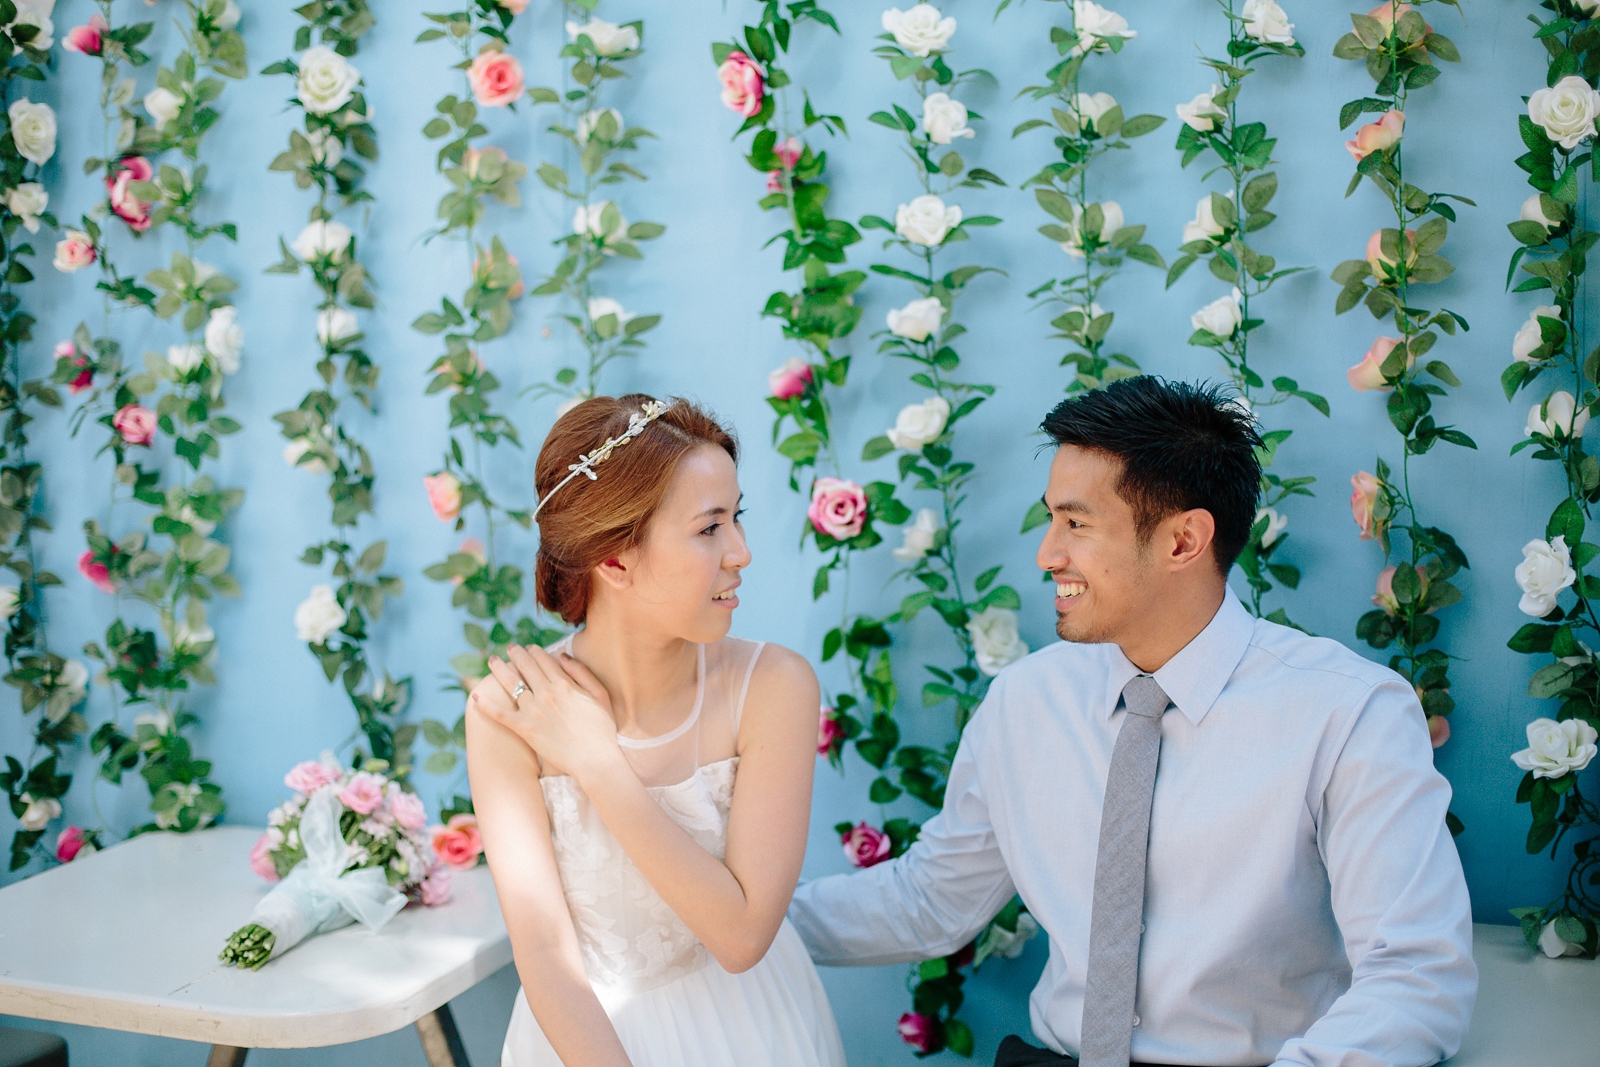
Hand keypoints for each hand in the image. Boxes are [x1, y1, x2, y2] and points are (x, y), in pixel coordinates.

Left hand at [477, 644, 621, 782]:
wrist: (594, 760)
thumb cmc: (601, 730)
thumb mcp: (600, 695)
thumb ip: (582, 673)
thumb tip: (562, 656)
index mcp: (564, 684)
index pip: (544, 660)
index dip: (535, 651)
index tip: (529, 647)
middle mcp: (546, 693)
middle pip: (525, 667)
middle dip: (516, 654)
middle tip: (509, 648)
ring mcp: (533, 711)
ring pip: (511, 684)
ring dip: (499, 670)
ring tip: (493, 661)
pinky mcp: (524, 729)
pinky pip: (500, 714)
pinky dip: (486, 705)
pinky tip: (474, 696)